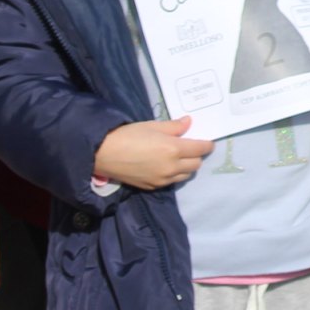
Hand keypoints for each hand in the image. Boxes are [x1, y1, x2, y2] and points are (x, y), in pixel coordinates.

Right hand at [94, 116, 212, 189]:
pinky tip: (165, 166)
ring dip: (186, 167)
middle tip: (190, 148)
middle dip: (197, 155)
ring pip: (185, 175)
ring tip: (178, 158)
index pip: (201, 149)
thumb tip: (189, 122)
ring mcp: (161, 179)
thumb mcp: (153, 126)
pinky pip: (171, 182)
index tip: (206, 141)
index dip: (206, 145)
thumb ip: (175, 126)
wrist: (103, 153)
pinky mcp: (151, 187)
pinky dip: (173, 175)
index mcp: (174, 149)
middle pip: (196, 164)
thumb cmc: (128, 135)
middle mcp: (171, 167)